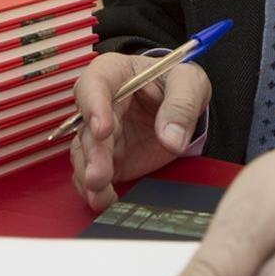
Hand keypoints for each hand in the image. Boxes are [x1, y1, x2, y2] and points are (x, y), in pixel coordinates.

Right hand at [70, 52, 210, 210]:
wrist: (181, 102)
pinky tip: (103, 201)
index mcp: (114, 74)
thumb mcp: (189, 83)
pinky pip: (93, 173)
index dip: (94, 107)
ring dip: (89, 175)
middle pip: (87, 127)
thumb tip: (171, 138)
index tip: (103, 129)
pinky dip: (95, 189)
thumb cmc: (178, 83)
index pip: (95, 85)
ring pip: (85, 154)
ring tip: (99, 194)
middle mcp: (100, 104)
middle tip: (98, 175)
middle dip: (93, 154)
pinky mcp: (107, 157)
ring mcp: (101, 134)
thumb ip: (181, 105)